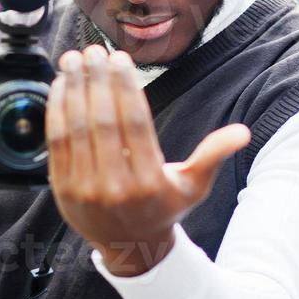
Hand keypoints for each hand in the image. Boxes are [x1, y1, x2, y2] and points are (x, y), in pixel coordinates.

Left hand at [46, 45, 251, 276]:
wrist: (130, 247)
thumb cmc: (164, 207)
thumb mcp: (194, 186)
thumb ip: (212, 155)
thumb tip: (243, 132)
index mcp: (149, 182)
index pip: (134, 123)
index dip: (125, 85)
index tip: (119, 58)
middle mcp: (115, 187)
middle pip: (102, 121)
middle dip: (97, 80)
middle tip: (93, 51)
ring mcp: (85, 189)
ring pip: (75, 129)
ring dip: (72, 89)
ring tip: (73, 60)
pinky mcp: (62, 188)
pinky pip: (57, 142)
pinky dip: (56, 110)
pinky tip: (60, 86)